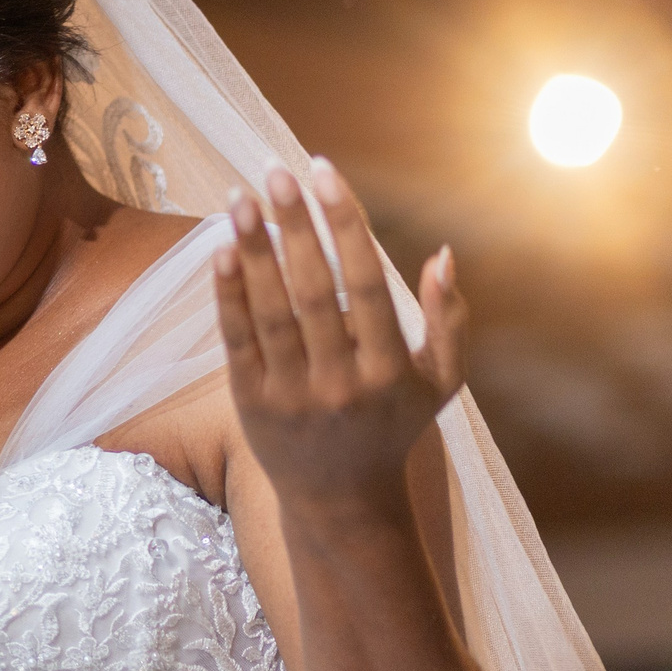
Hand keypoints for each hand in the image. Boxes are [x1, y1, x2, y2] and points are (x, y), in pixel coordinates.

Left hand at [216, 160, 465, 516]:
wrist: (341, 500)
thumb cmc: (393, 426)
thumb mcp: (439, 381)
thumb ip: (450, 319)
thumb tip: (443, 252)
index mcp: (389, 369)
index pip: (366, 283)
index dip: (345, 224)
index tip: (326, 171)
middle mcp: (340, 383)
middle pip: (313, 292)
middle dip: (294, 226)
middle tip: (275, 170)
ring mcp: (291, 395)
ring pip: (270, 312)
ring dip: (253, 250)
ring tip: (239, 195)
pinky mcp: (250, 404)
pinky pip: (237, 340)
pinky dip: (228, 295)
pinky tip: (221, 250)